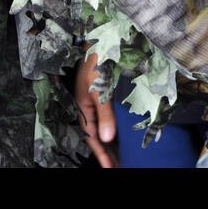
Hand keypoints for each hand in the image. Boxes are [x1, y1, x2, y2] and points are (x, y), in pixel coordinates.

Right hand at [75, 52, 118, 167]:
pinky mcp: (106, 97)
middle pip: (98, 137)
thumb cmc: (97, 62)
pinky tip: (124, 138)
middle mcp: (89, 108)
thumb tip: (107, 138)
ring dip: (114, 145)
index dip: (102, 155)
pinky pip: (111, 120)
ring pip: (105, 130)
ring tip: (124, 159)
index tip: (112, 169)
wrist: (102, 39)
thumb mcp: (100, 90)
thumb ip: (104, 115)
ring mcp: (97, 103)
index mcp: (82, 108)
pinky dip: (117, 131)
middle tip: (121, 168)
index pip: (91, 138)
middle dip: (109, 154)